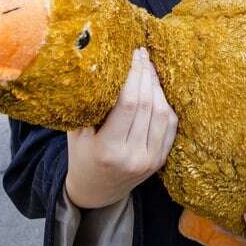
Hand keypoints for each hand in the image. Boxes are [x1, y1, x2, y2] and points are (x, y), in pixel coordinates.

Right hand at [64, 48, 177, 209]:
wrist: (96, 191)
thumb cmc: (81, 155)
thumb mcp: (76, 132)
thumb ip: (89, 105)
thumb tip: (99, 65)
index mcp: (107, 150)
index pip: (128, 104)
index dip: (133, 75)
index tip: (131, 55)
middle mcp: (132, 156)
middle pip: (147, 105)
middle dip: (145, 74)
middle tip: (141, 54)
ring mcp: (150, 160)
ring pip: (162, 113)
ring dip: (157, 86)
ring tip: (148, 67)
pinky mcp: (160, 160)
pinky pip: (170, 125)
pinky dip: (165, 103)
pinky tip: (156, 88)